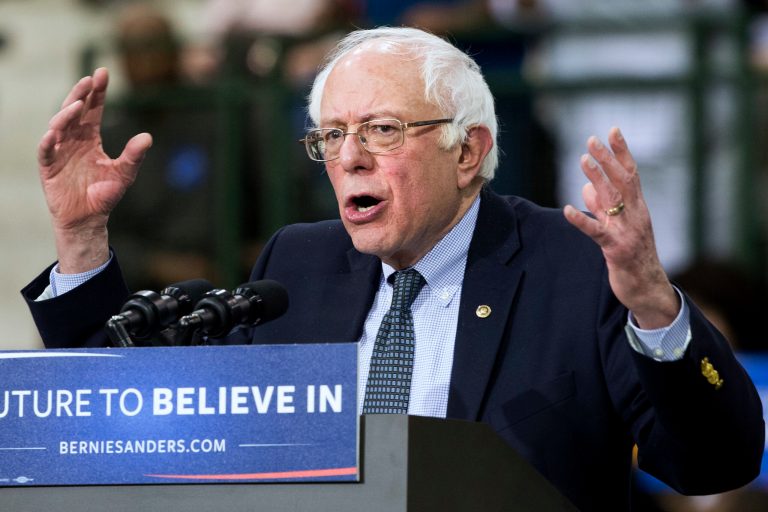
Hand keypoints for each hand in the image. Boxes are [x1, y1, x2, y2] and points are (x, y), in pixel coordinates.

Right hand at [37, 68, 151, 272]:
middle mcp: (73, 140)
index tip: (102, 73)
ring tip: (77, 105)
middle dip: (81, 94)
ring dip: (66, 114)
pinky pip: (46, 151)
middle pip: (74, 111)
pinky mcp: (49, 167)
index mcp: (91, 138)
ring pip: (59, 126)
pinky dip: (48, 142)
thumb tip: (148, 137)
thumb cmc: (104, 194)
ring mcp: (59, 152)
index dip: (97, 92)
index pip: (93, 110)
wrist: (88, 219)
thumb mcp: (124, 174)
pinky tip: (53, 133)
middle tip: (90, 79)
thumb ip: (134, 156)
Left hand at [563, 127, 678, 328]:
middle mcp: (635, 215)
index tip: (613, 130)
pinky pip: (597, 232)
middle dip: (608, 159)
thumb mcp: (618, 227)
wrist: (647, 289)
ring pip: (612, 200)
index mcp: (637, 208)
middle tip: (593, 139)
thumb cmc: (633, 256)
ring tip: (582, 160)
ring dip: (597, 178)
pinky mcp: (615, 250)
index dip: (622, 152)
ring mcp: (627, 232)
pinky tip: (567, 210)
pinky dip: (582, 220)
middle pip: (622, 181)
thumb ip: (603, 208)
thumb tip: (587, 187)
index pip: (630, 174)